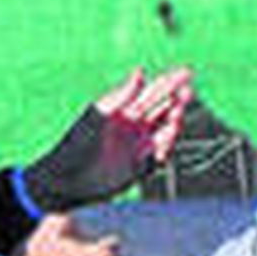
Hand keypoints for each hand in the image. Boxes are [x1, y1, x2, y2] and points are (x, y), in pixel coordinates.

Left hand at [22, 65, 194, 210]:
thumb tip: (140, 73)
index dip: (170, 82)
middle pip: (163, 109)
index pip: (152, 92)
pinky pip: (160, 155)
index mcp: (123, 110)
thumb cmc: (76, 145)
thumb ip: (121, 96)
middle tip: (188, 93)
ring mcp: (139, 146)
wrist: (68, 182)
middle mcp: (134, 126)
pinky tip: (164, 146)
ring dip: (174, 123)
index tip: (187, 73)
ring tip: (176, 118)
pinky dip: (166, 149)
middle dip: (178, 100)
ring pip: (165, 131)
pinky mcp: (140, 166)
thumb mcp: (98, 116)